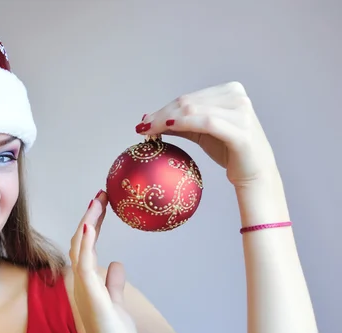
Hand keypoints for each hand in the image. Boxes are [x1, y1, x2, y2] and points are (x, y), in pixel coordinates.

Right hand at [69, 191, 140, 332]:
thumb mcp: (116, 303)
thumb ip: (113, 284)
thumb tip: (117, 264)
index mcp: (87, 283)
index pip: (86, 247)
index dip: (91, 225)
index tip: (101, 206)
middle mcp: (81, 282)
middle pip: (81, 241)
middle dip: (90, 216)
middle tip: (101, 195)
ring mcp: (83, 287)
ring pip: (81, 246)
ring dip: (89, 221)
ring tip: (98, 200)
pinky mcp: (90, 293)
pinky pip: (84, 262)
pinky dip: (86, 242)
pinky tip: (92, 223)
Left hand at [135, 81, 279, 187]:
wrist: (255, 174)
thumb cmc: (229, 151)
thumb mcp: (203, 132)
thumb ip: (182, 122)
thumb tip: (150, 118)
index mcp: (230, 91)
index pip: (189, 98)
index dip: (164, 108)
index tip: (145, 120)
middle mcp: (237, 97)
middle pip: (189, 102)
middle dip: (161, 113)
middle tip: (142, 126)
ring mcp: (241, 112)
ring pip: (194, 110)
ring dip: (166, 118)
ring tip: (149, 130)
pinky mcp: (241, 131)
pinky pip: (206, 123)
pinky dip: (184, 123)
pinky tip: (168, 127)